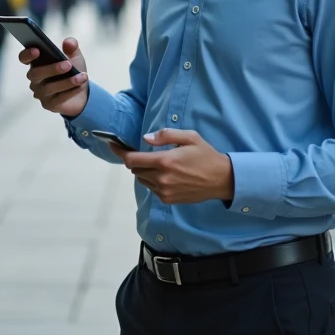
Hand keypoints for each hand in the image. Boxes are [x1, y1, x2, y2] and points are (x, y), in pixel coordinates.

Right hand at [21, 37, 88, 117]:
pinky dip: (70, 92)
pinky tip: (80, 86)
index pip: (24, 58)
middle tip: (68, 64)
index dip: (27, 54)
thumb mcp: (75, 56)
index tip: (37, 50)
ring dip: (66, 82)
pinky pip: (58, 99)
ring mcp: (40, 93)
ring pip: (48, 88)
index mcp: (37, 63)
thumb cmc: (73, 71)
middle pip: (35, 74)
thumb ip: (72, 46)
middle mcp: (35, 78)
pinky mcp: (49, 105)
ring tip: (82, 77)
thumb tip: (68, 43)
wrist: (81, 92)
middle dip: (51, 69)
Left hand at [118, 128, 233, 204]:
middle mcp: (161, 178)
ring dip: (144, 171)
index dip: (120, 152)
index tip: (113, 145)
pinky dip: (153, 181)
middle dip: (137, 160)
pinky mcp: (167, 199)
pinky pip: (151, 188)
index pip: (132, 159)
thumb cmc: (205, 155)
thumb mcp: (189, 137)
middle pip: (135, 169)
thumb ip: (165, 135)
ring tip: (161, 164)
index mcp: (165, 161)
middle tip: (147, 154)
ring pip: (142, 179)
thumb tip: (146, 138)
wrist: (221, 179)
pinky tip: (167, 175)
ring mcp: (164, 191)